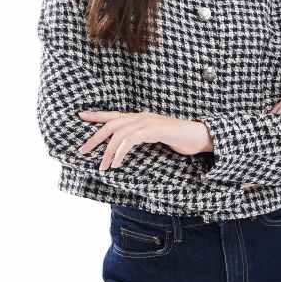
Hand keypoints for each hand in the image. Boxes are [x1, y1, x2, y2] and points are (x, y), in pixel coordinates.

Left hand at [76, 110, 209, 170]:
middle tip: (82, 151)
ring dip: (108, 151)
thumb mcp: (154, 139)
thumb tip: (124, 149)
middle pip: (111, 124)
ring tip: (102, 166)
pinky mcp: (156, 129)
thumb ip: (140, 139)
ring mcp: (149, 122)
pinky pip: (132, 139)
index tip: (80, 115)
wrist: (200, 136)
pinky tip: (117, 163)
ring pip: (120, 133)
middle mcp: (141, 116)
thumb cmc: (178, 139)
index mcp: (140, 118)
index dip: (96, 115)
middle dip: (95, 138)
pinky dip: (121, 152)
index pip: (113, 115)